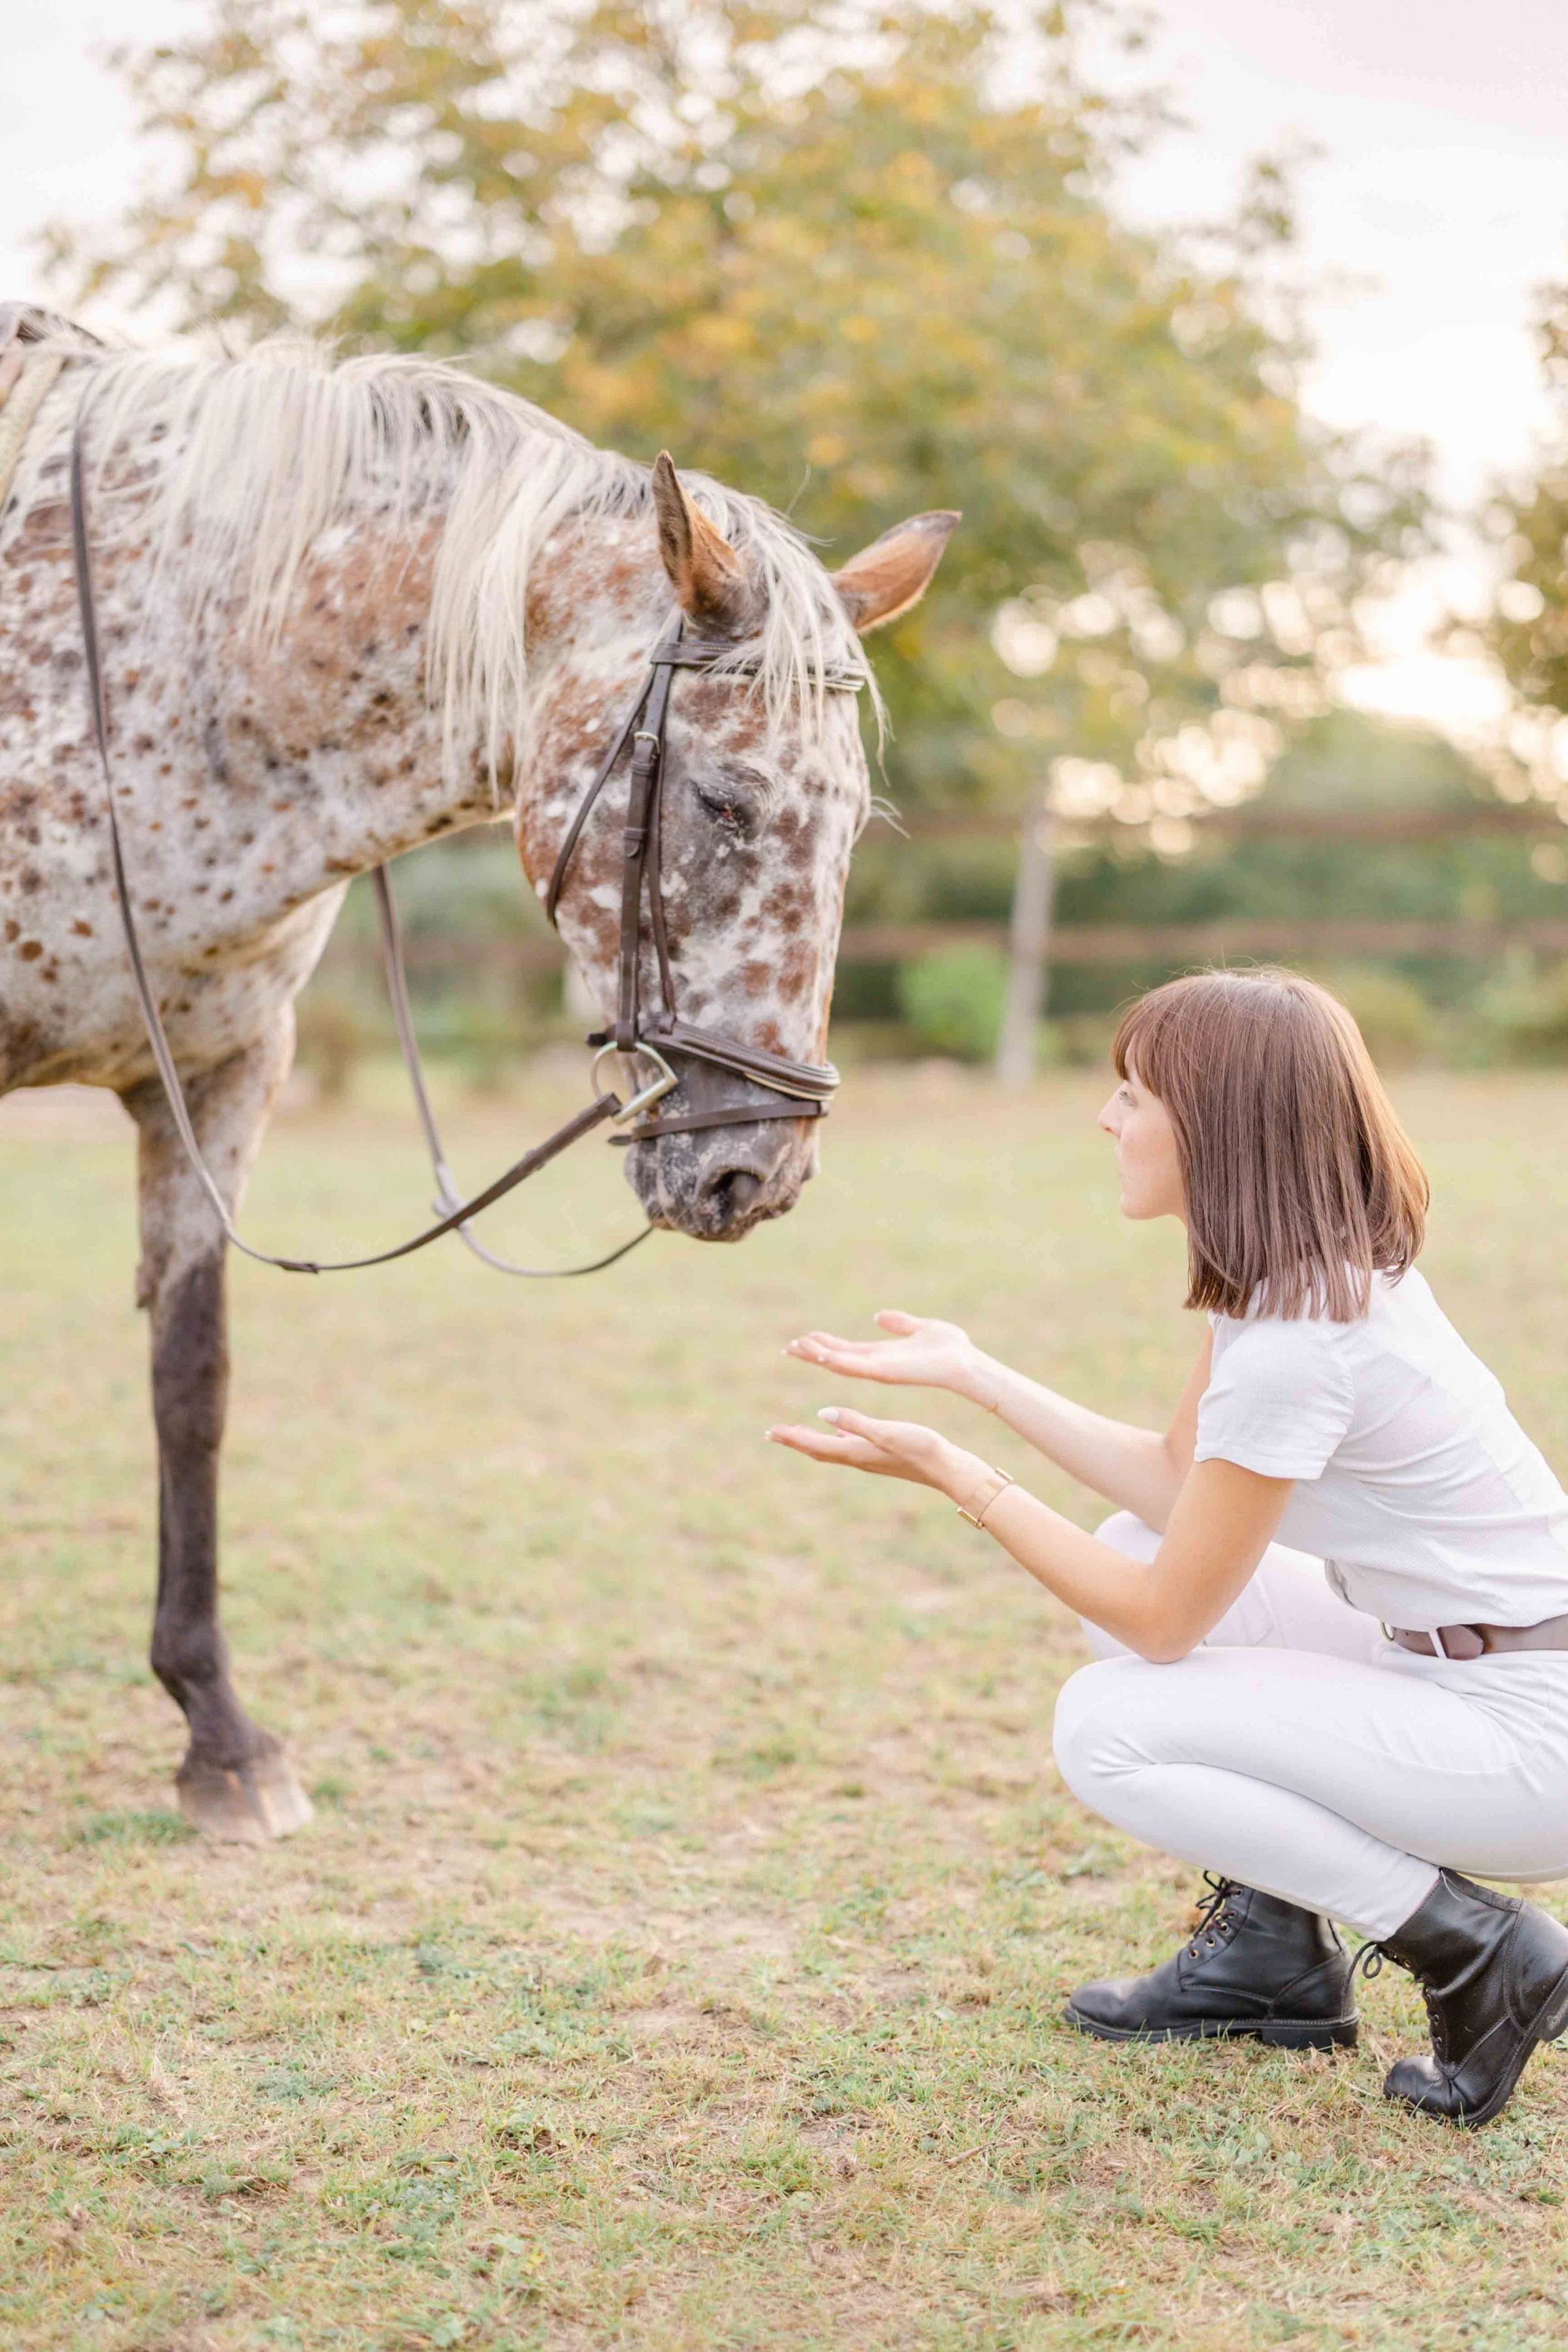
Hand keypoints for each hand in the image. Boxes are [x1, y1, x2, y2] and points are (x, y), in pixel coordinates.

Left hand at [765, 1404, 976, 1495]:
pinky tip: (838, 1433)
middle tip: (773, 1433)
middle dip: (795, 1441)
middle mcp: (858, 1458)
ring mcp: (870, 1459)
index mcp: (856, 1452)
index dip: (791, 1438)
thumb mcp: (886, 1431)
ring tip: (796, 1433)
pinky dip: (834, 1439)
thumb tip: (822, 1414)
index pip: (815, 1445)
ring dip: (811, 1440)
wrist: (947, 1469)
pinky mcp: (881, 1456)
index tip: (770, 1431)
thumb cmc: (921, 1448)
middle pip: (818, 1450)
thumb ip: (854, 1423)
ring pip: (832, 1450)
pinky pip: (848, 1447)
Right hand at [783, 1309, 981, 1396]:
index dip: (825, 1344)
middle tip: (789, 1346)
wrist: (965, 1363)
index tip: (804, 1337)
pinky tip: (819, 1352)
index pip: (847, 1349)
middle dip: (813, 1352)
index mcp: (882, 1354)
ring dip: (818, 1355)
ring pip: (840, 1362)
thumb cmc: (950, 1349)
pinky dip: (835, 1359)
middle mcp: (876, 1364)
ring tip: (796, 1346)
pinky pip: (854, 1365)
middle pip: (837, 1357)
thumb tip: (878, 1316)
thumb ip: (899, 1323)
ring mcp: (878, 1369)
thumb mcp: (920, 1327)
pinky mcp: (884, 1372)